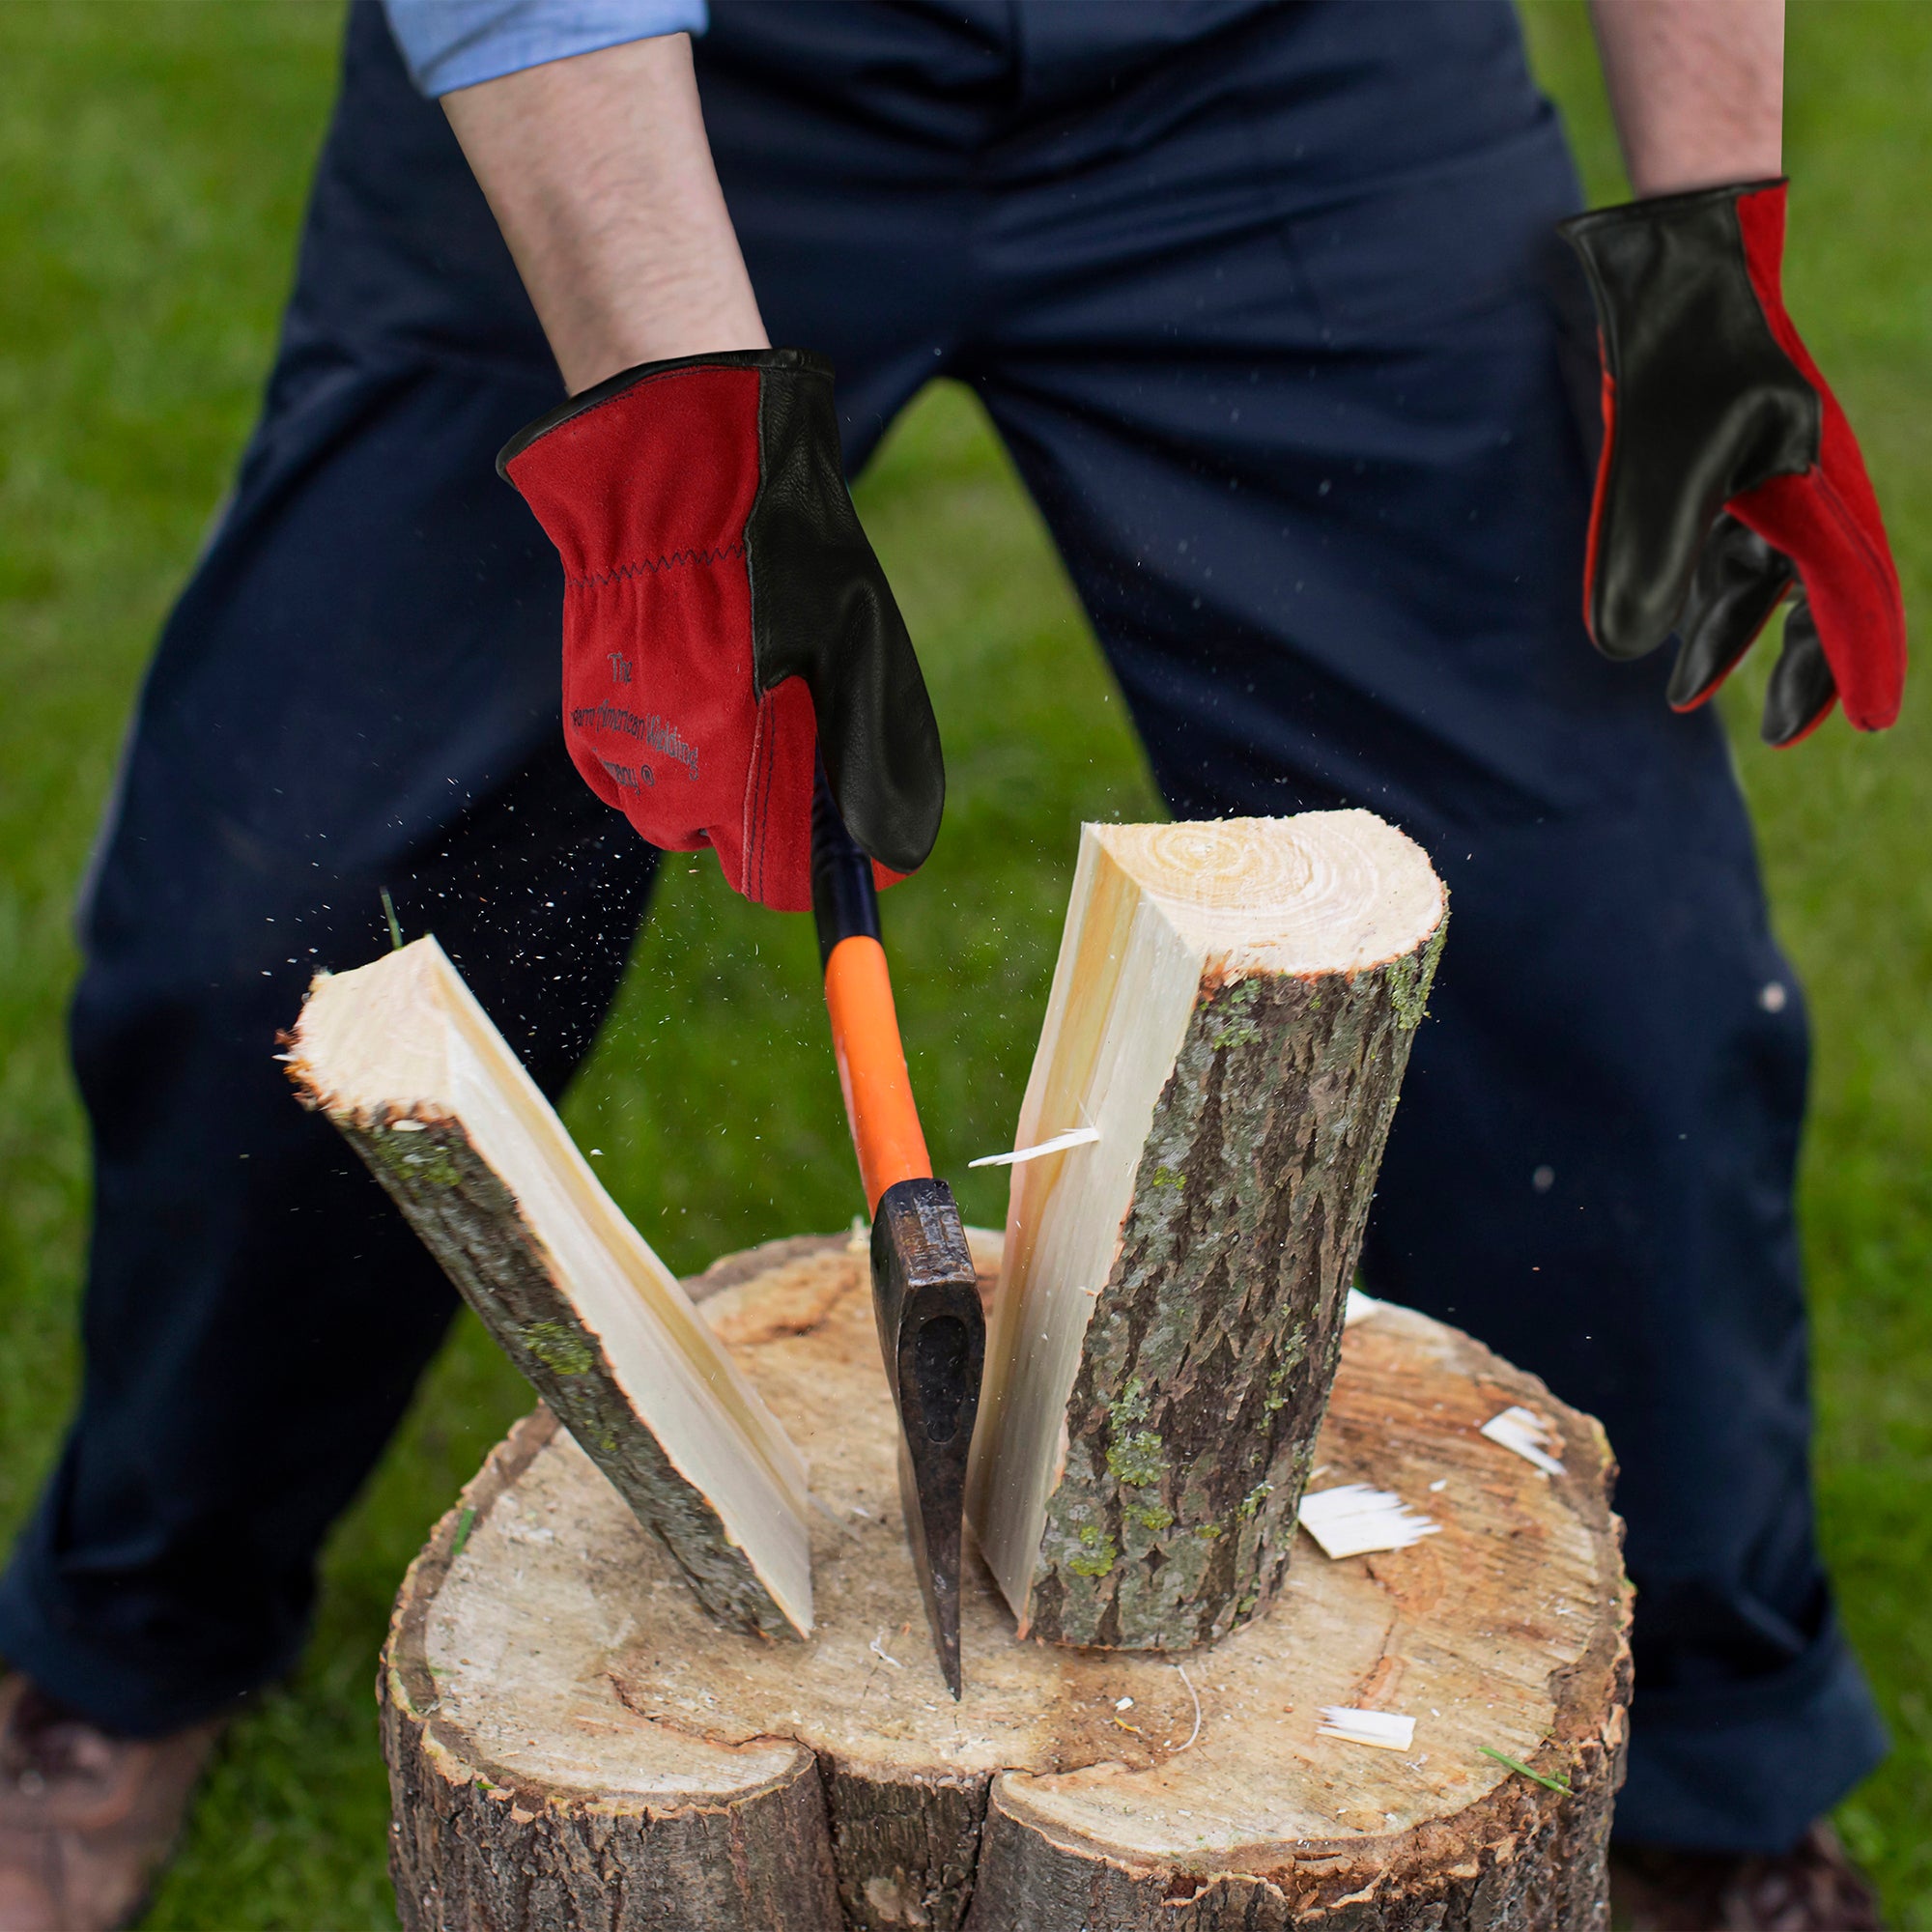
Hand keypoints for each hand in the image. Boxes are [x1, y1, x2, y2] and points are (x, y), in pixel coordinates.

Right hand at [500, 349, 943, 909]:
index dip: (819, 871)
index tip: (842, 849)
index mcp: (750, 779)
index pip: (785, 881)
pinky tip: (682, 681)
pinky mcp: (587, 731)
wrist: (671, 484)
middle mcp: (679, 789)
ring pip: (679, 814)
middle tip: (784, 730)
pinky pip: (633, 774)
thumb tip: (884, 845)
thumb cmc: (781, 563)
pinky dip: (661, 749)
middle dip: (763, 815)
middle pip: (730, 851)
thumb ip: (863, 758)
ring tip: (730, 690)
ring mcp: (625, 761)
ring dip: (709, 778)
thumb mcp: (855, 652)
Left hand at [1561, 180, 1904, 744]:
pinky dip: (1696, 588)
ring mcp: (1765, 473)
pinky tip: (1661, 625)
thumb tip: (1624, 648)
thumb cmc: (1679, 356)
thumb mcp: (1659, 464)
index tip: (1867, 725)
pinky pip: (1721, 542)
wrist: (1672, 261)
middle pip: (1815, 598)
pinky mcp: (1717, 460)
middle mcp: (1805, 488)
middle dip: (1799, 668)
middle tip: (1783, 734)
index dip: (1855, 664)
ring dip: (1725, 635)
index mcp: (1815, 492)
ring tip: (1685, 697)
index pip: (1851, 598)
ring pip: (1755, 576)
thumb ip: (1645, 557)